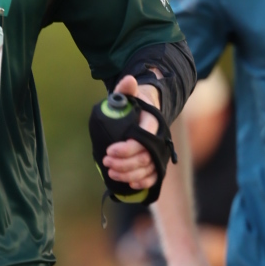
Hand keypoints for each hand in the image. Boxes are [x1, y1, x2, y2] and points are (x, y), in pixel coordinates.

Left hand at [102, 74, 162, 192]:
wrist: (146, 109)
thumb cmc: (134, 102)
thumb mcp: (128, 93)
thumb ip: (126, 88)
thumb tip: (128, 80)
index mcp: (152, 121)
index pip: (143, 138)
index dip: (127, 148)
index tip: (109, 150)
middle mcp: (158, 137)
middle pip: (146, 156)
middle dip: (125, 163)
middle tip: (106, 162)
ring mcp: (158, 150)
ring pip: (149, 167)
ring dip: (130, 174)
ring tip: (111, 172)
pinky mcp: (156, 160)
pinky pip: (155, 175)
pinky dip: (144, 182)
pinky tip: (131, 185)